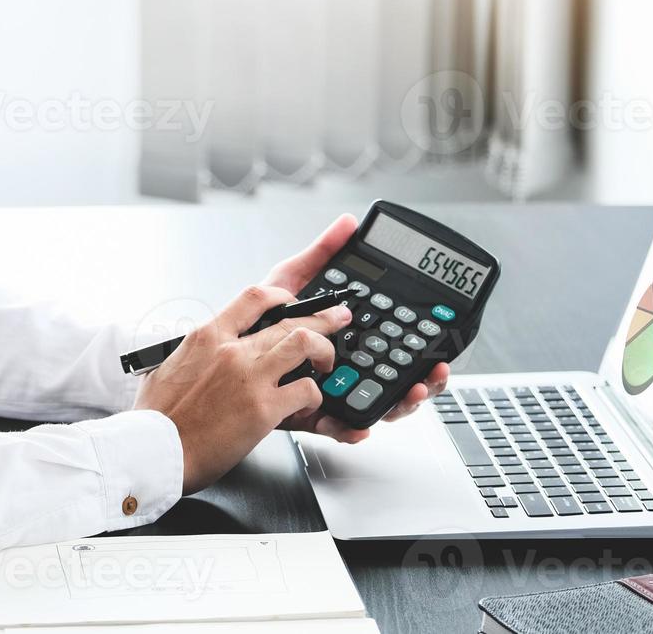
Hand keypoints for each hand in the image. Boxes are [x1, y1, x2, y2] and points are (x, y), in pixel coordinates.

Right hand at [133, 282, 349, 494]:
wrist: (152, 452)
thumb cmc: (156, 419)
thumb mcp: (166, 368)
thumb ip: (191, 354)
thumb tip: (198, 353)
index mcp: (207, 336)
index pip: (255, 297)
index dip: (284, 297)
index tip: (294, 304)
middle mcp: (231, 349)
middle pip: (290, 319)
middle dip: (321, 318)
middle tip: (336, 319)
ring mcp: (249, 376)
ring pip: (304, 343)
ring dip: (324, 352)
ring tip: (327, 363)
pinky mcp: (263, 408)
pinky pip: (305, 389)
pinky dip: (313, 396)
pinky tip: (307, 404)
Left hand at [258, 214, 451, 443]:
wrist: (214, 356)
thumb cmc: (255, 320)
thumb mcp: (289, 282)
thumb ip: (320, 256)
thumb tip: (347, 223)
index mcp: (346, 338)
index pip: (394, 347)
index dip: (420, 351)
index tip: (438, 350)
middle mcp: (343, 368)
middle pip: (393, 380)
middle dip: (420, 382)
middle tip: (431, 375)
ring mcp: (327, 393)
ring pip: (371, 405)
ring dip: (395, 405)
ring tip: (406, 395)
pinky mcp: (304, 415)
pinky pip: (332, 426)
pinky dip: (349, 428)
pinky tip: (359, 426)